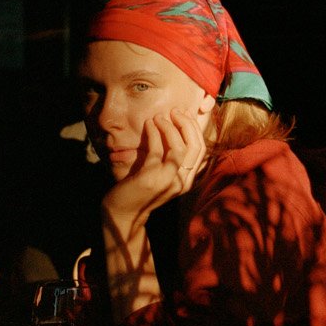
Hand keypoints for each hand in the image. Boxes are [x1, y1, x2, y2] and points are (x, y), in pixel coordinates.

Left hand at [103, 109, 207, 229]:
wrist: (124, 213)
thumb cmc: (141, 190)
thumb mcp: (162, 174)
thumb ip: (172, 159)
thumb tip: (176, 128)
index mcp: (187, 180)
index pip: (201, 149)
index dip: (194, 128)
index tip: (184, 114)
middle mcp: (182, 181)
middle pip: (196, 145)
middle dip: (186, 124)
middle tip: (174, 111)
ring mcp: (168, 180)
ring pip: (179, 147)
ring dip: (170, 127)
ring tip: (159, 116)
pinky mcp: (151, 176)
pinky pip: (157, 149)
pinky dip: (154, 133)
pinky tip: (148, 125)